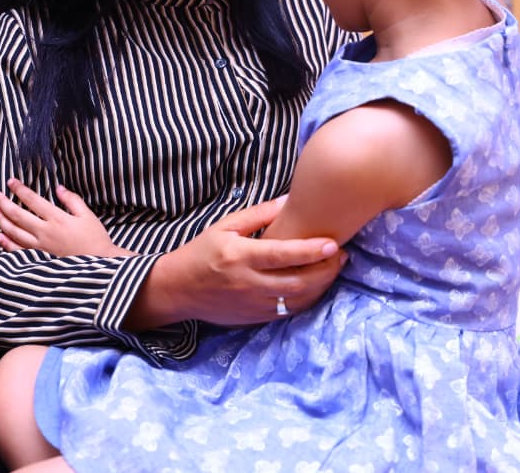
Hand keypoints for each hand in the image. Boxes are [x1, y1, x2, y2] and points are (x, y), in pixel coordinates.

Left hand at [0, 178, 131, 257]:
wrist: (99, 265)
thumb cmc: (95, 239)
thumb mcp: (87, 216)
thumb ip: (72, 200)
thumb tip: (58, 188)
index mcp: (57, 218)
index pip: (33, 200)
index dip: (20, 190)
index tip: (10, 182)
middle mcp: (45, 232)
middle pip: (18, 215)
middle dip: (4, 204)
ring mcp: (40, 247)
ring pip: (14, 232)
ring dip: (1, 220)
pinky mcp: (38, 259)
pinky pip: (17, 250)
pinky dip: (5, 243)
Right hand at [134, 198, 346, 328]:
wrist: (177, 290)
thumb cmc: (201, 252)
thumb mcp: (224, 226)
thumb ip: (258, 214)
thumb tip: (289, 201)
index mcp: (240, 257)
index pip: (282, 255)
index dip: (311, 250)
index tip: (333, 244)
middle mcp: (248, 283)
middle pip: (297, 282)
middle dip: (326, 270)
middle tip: (342, 256)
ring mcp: (253, 304)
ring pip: (297, 300)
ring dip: (321, 286)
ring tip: (334, 269)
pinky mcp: (255, 318)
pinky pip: (289, 312)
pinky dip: (308, 299)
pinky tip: (317, 285)